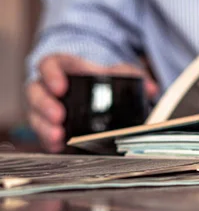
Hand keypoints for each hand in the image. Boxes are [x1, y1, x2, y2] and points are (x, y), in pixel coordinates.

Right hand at [26, 54, 158, 152]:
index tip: (61, 87)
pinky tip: (59, 146)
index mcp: (65, 68)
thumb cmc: (103, 79)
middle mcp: (50, 87)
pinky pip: (42, 133)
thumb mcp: (120, 72)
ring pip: (34, 114)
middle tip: (59, 116)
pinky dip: (49, 140)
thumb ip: (133, 75)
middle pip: (36, 92)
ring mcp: (46, 107)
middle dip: (45, 105)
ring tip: (59, 136)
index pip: (50, 65)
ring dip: (44, 126)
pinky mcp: (49, 125)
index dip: (51, 74)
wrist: (97, 93)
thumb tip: (152, 88)